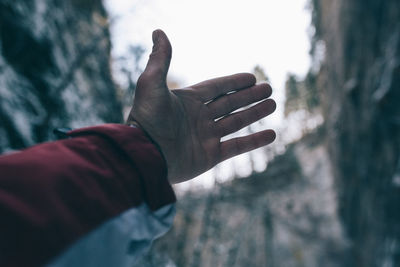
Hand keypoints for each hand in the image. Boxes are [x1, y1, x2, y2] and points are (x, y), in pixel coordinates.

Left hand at [127, 30, 275, 183]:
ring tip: (273, 104)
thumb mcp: (151, 84)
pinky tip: (272, 134)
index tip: (252, 77)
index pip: (216, 87)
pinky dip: (254, 141)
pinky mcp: (210, 156)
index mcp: (188, 101)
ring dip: (255, 113)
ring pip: (236, 122)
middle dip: (249, 96)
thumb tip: (158, 31)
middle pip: (229, 103)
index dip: (234, 82)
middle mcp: (198, 118)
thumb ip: (160, 59)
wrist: (145, 155)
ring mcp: (205, 137)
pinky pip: (237, 147)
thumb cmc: (147, 119)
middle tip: (269, 89)